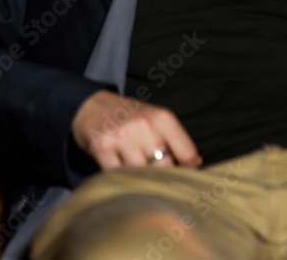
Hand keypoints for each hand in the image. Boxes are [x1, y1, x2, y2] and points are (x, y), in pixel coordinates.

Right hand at [71, 90, 201, 169]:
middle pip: (165, 167)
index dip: (188, 170)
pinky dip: (121, 179)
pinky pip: (118, 175)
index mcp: (163, 118)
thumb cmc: (130, 117)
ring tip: (139, 178)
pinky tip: (121, 175)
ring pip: (142, 174)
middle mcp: (145, 125)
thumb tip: (195, 165)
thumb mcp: (156, 120)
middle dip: (163, 178)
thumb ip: (175, 140)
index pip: (187, 152)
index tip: (184, 177)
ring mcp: (123, 137)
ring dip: (141, 180)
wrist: (90, 104)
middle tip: (158, 181)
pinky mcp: (102, 148)